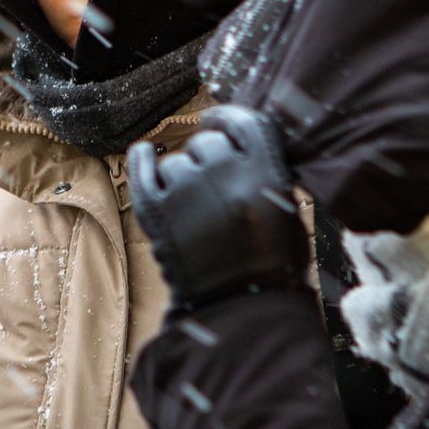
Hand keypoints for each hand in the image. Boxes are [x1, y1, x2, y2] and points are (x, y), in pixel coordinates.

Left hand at [128, 104, 309, 311]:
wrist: (241, 310)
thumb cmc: (272, 266)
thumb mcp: (286, 211)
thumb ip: (264, 173)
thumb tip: (237, 146)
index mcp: (265, 172)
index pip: (243, 122)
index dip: (228, 118)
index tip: (218, 120)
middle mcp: (225, 175)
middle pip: (208, 142)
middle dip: (208, 156)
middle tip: (212, 181)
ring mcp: (187, 193)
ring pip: (176, 162)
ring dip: (183, 174)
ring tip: (193, 202)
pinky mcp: (157, 214)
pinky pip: (143, 173)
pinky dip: (142, 161)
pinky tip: (143, 155)